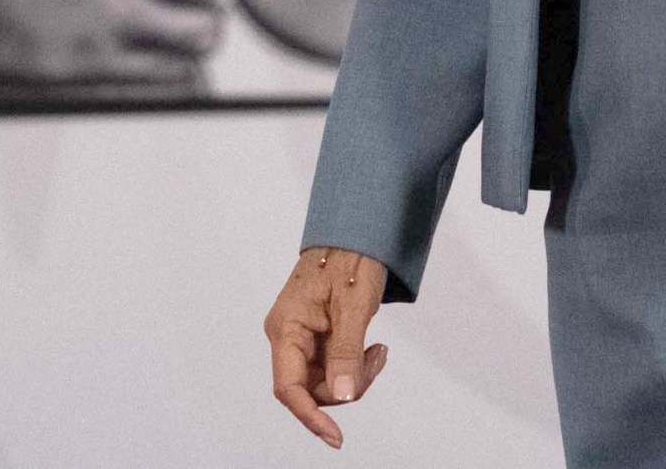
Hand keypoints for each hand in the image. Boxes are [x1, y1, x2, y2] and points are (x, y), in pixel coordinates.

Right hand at [266, 245, 389, 447]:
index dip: (310, 416)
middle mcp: (288, 336)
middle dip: (346, 386)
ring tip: (379, 350)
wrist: (356, 229)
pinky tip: (373, 347)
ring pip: (324, 380)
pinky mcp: (318, 336)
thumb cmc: (350, 257)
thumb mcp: (354, 305)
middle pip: (310, 387)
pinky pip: (333, 366)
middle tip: (377, 359)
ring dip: (354, 375)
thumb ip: (346, 353)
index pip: (289, 387)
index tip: (335, 436)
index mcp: (286, 328)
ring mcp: (302, 337)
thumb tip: (341, 398)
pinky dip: (355, 364)